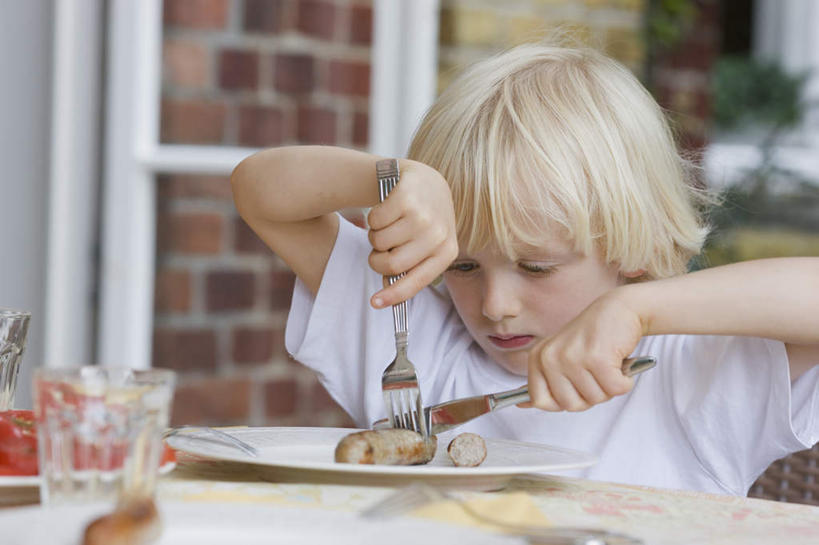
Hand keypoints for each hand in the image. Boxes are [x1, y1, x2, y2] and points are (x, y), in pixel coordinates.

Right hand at [367, 159, 457, 307]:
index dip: (393, 296)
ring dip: (376, 236)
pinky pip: (374, 221)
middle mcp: (438, 234)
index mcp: (447, 252)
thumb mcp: (426, 245)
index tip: (375, 303)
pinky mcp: (406, 197)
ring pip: (379, 242)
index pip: (416, 282)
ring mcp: (423, 214)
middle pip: (392, 264)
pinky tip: (387, 210)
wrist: (426, 181)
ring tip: (389, 226)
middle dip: (377, 260)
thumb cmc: (423, 220)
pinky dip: (373, 218)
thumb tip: (385, 297)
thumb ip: (409, 269)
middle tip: (380, 250)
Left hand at [521, 291, 644, 411]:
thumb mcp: (562, 356)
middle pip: (570, 405)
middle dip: (590, 396)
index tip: (575, 387)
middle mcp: (550, 357)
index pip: (539, 400)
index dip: (563, 400)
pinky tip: (619, 363)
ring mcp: (572, 358)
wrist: (621, 309)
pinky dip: (624, 381)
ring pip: (595, 399)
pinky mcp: (597, 359)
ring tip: (607, 364)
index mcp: (538, 358)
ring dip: (609, 386)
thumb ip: (545, 381)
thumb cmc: (594, 336)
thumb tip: (522, 405)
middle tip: (596, 373)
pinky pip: (615, 389)